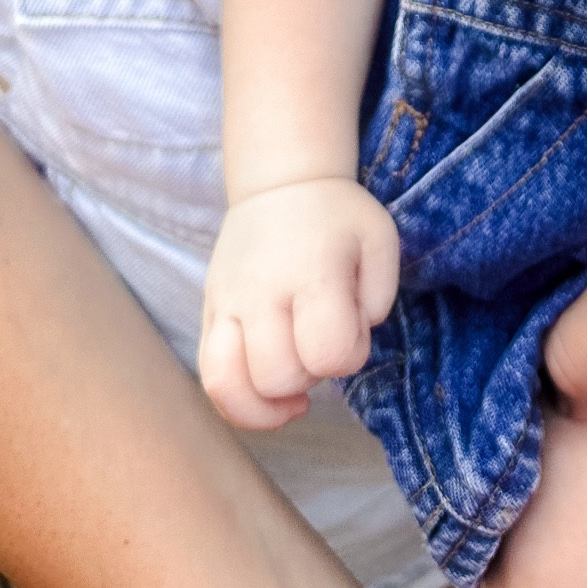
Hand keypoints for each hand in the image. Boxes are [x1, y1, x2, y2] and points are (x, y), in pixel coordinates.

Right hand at [199, 178, 399, 429]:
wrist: (280, 185)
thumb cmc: (338, 217)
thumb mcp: (380, 241)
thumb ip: (378, 300)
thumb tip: (347, 342)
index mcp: (311, 272)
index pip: (329, 352)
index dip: (350, 354)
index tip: (354, 327)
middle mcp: (260, 291)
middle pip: (279, 376)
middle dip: (310, 375)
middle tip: (321, 342)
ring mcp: (226, 303)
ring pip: (229, 386)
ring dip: (267, 401)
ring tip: (291, 394)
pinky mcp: (207, 314)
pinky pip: (209, 378)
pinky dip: (237, 402)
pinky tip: (266, 394)